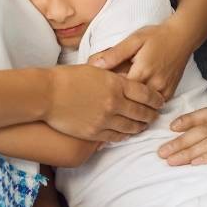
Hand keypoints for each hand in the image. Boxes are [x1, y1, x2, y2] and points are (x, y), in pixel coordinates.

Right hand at [45, 65, 164, 142]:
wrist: (46, 94)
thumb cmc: (67, 78)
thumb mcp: (95, 69)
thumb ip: (113, 76)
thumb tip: (126, 80)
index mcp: (116, 83)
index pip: (145, 93)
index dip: (155, 99)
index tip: (160, 101)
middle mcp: (114, 102)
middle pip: (142, 112)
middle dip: (152, 115)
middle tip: (156, 116)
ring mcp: (105, 119)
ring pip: (131, 127)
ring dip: (140, 127)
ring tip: (144, 126)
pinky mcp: (94, 133)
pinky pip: (116, 137)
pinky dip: (124, 135)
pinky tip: (127, 134)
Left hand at [89, 23, 189, 99]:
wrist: (183, 37)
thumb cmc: (157, 36)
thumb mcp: (134, 40)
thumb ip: (114, 54)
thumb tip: (94, 65)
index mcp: (142, 71)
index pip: (119, 91)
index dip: (108, 93)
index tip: (99, 91)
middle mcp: (155, 85)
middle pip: (131, 102)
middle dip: (118, 102)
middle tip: (105, 100)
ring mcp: (164, 91)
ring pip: (143, 108)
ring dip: (132, 107)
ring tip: (119, 103)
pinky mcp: (170, 93)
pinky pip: (154, 107)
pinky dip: (144, 106)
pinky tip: (135, 102)